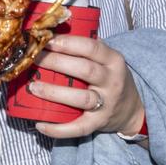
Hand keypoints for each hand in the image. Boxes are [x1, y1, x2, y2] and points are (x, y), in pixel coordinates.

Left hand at [28, 34, 144, 139]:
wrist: (132, 109)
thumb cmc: (109, 78)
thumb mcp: (106, 60)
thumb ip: (85, 48)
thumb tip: (50, 34)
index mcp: (113, 60)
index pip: (91, 47)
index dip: (67, 43)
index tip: (45, 40)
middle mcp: (112, 81)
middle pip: (84, 70)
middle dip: (56, 63)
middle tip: (33, 59)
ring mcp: (107, 103)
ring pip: (81, 98)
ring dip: (55, 93)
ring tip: (33, 87)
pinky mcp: (99, 123)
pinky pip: (79, 128)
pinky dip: (59, 129)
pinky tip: (40, 125)